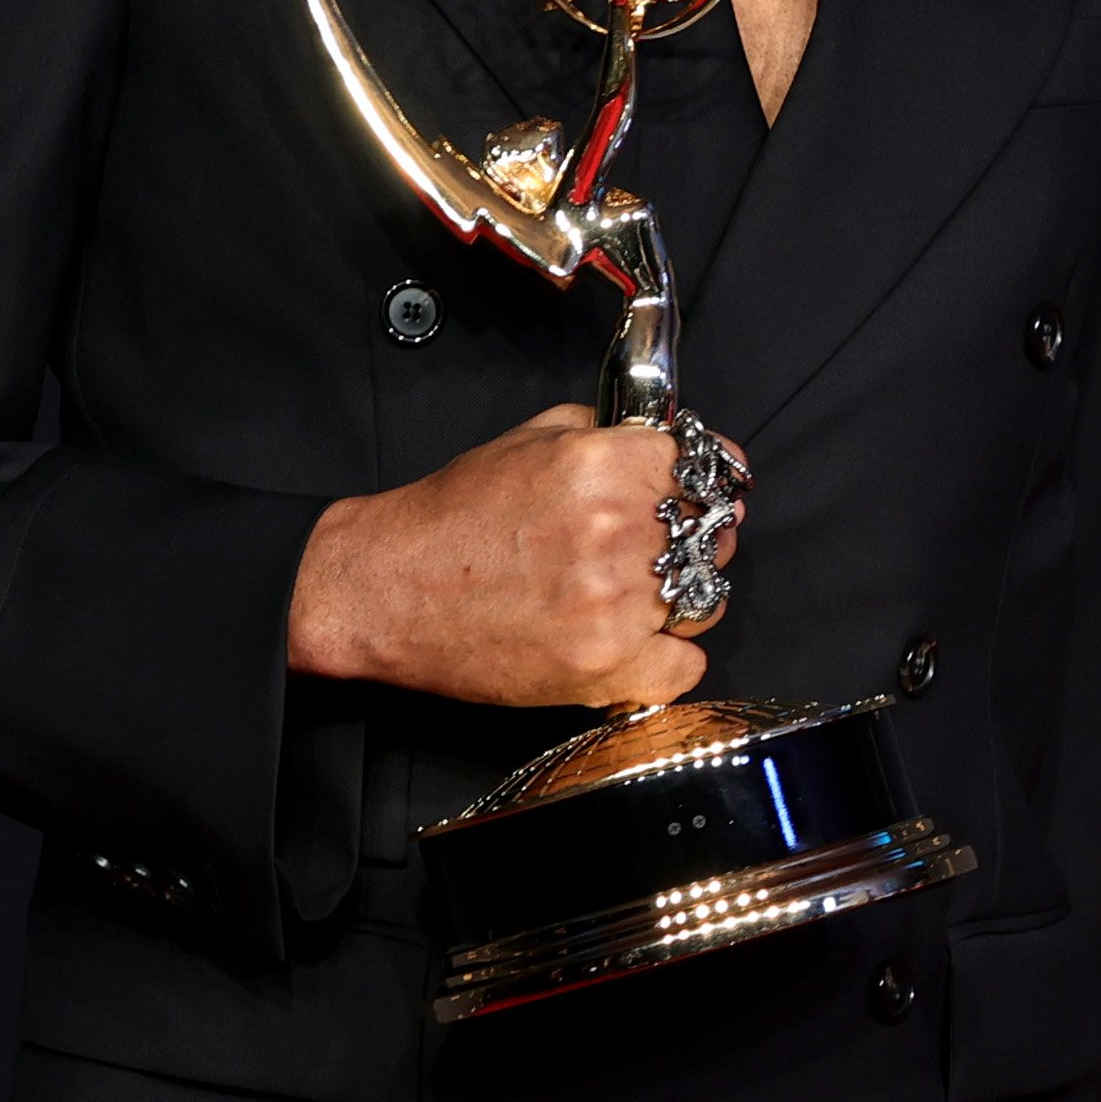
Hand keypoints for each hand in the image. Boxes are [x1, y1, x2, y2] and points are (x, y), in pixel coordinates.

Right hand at [287, 403, 738, 707]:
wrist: (387, 589)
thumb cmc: (453, 515)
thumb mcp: (532, 437)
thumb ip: (609, 432)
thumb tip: (675, 443)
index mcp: (601, 466)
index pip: (707, 468)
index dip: (705, 478)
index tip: (703, 490)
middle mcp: (616, 534)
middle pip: (713, 536)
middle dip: (693, 536)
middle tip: (654, 544)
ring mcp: (613, 608)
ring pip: (707, 601)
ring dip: (682, 596)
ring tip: (633, 592)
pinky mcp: (601, 669)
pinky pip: (684, 667)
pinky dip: (667, 657)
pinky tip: (633, 640)